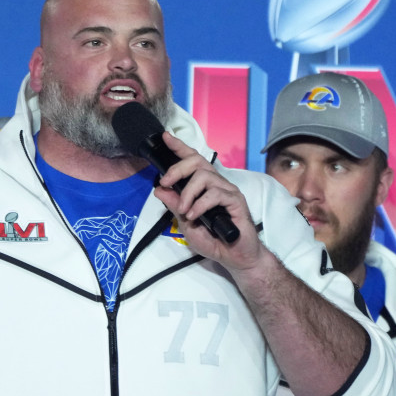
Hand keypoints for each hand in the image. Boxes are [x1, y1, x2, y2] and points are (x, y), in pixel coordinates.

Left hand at [152, 132, 265, 272]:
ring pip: (204, 177)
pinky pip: (215, 194)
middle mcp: (216, 184)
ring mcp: (227, 191)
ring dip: (189, 193)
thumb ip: (175, 206)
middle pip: (197, 162)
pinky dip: (201, 204)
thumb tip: (160, 190)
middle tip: (166, 182)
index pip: (192, 161)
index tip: (165, 137)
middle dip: (178, 168)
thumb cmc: (214, 240)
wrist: (235, 257)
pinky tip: (196, 215)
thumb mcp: (186, 224)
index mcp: (204, 187)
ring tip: (186, 211)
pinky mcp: (236, 201)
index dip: (179, 147)